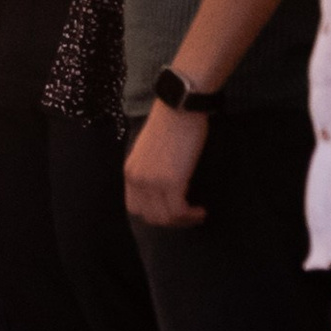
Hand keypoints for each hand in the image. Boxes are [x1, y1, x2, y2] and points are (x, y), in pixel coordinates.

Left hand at [123, 100, 208, 228]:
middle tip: (188, 216)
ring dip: (183, 221)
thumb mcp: (150, 152)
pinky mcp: (172, 182)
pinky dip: (191, 215)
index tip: (171, 212)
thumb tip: (162, 190)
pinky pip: (179, 211)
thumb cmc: (170, 124)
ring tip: (197, 214)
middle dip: (170, 221)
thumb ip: (150, 171)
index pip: (135, 208)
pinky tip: (201, 210)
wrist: (178, 108)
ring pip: (165, 217)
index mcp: (129, 172)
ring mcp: (153, 182)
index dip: (154, 215)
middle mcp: (137, 180)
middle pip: (150, 217)